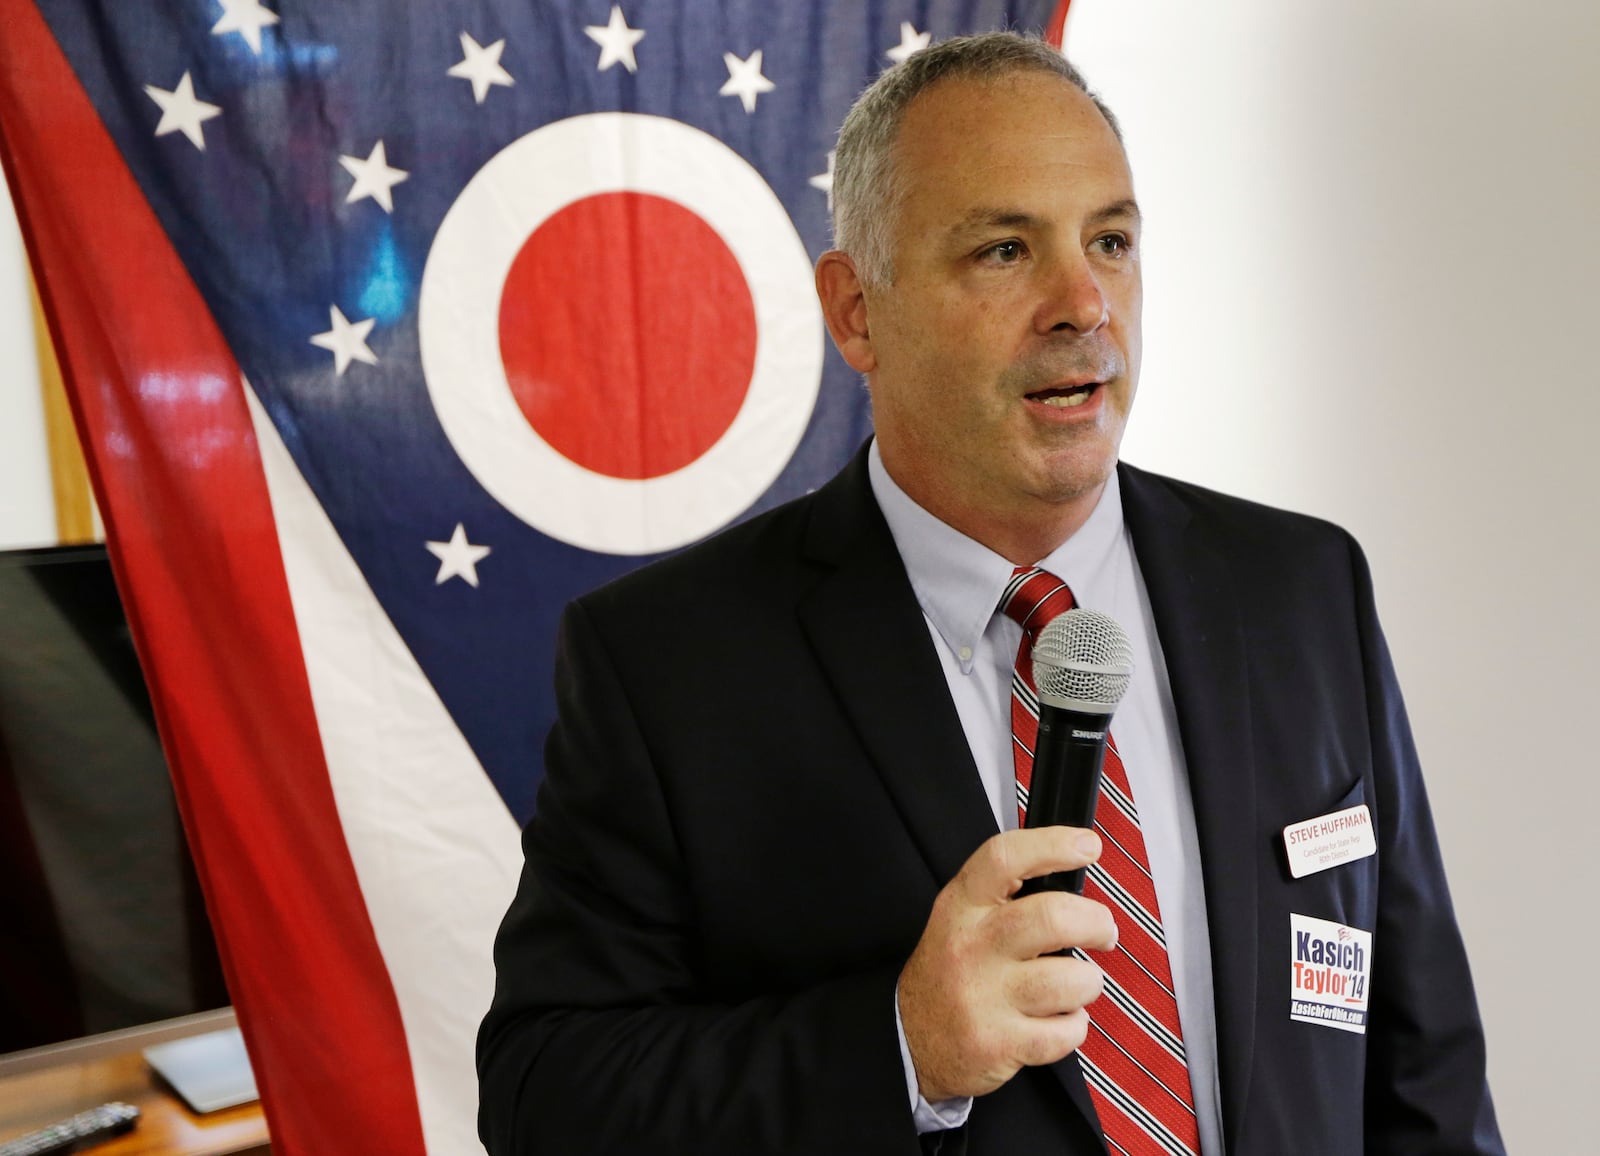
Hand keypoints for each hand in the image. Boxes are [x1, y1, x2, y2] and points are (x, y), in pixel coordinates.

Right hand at [897, 826, 1116, 1102]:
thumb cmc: (952, 973)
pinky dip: (1074, 1026)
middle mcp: (970, 946)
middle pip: (1051, 917)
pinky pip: (1066, 1031)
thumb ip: (1006, 897)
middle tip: (1103, 932)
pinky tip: (1058, 1020)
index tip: (1087, 845)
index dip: (1052, 845)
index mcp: (961, 907)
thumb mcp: (960, 920)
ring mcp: (982, 997)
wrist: (910, 1040)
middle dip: (1096, 922)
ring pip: (1069, 979)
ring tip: (1076, 984)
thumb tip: (1072, 872)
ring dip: (1088, 982)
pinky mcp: (997, 1042)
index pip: (1004, 858)